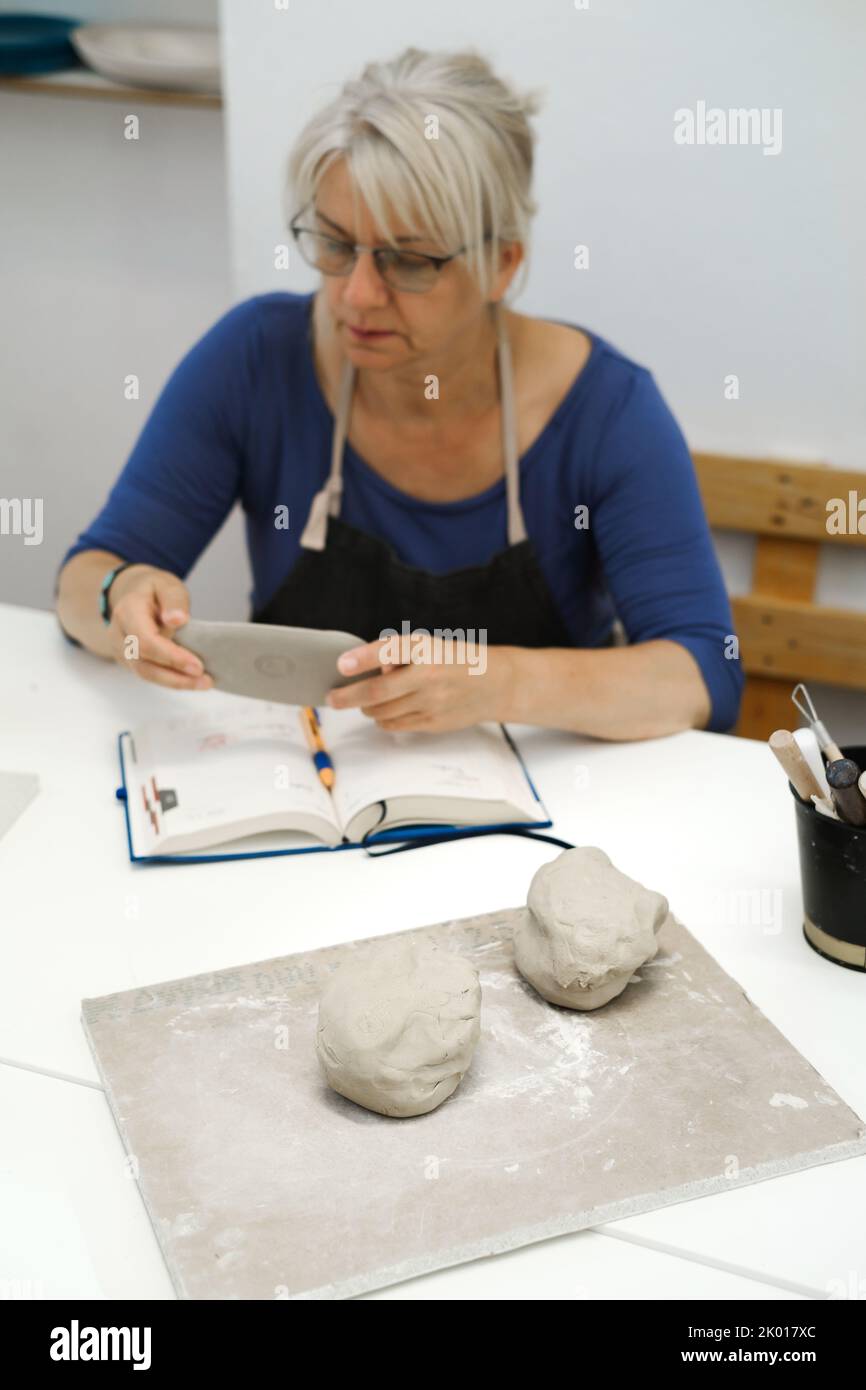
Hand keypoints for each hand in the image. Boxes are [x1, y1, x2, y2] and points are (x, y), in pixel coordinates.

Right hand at [107, 564, 213, 690]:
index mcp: (127, 611)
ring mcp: (121, 650)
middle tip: (207, 680)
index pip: (145, 641)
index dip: (171, 656)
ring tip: (204, 683)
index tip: (197, 666)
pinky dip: (172, 679)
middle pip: (144, 663)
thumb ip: (174, 599)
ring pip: (145, 674)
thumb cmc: (153, 590)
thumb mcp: (167, 584)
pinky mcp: (130, 661)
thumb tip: (178, 620)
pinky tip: (193, 680)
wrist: (133, 594)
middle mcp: (119, 634)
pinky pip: (149, 674)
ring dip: (176, 682)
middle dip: (176, 676)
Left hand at [325, 632, 511, 731]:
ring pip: (382, 712)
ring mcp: (432, 703)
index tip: (341, 664)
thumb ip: (398, 655)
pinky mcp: (433, 723)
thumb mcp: (430, 646)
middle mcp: (428, 676)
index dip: (362, 658)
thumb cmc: (453, 660)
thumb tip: (369, 671)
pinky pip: (395, 724)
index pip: (389, 651)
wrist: (494, 684)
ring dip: (365, 708)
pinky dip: (382, 719)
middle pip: (377, 692)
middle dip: (348, 697)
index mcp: (426, 649)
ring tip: (362, 702)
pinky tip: (382, 712)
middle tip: (331, 698)